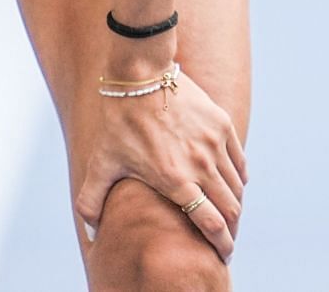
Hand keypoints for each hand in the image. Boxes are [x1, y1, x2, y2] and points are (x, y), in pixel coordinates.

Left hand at [73, 64, 247, 261]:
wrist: (141, 75)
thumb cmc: (119, 121)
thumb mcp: (102, 162)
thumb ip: (92, 198)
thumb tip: (89, 229)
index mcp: (175, 180)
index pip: (211, 223)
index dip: (222, 243)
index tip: (223, 253)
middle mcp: (200, 165)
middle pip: (230, 209)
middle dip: (231, 229)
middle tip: (225, 236)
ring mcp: (213, 143)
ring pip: (236, 186)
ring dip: (234, 203)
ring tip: (227, 211)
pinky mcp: (221, 125)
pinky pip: (238, 161)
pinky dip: (238, 177)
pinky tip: (230, 182)